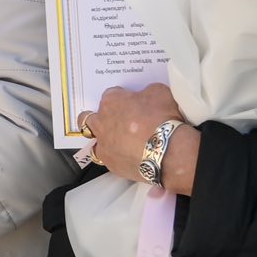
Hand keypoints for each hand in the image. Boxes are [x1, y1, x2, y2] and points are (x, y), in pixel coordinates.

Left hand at [79, 84, 199, 192]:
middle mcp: (101, 122)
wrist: (168, 151)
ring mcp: (104, 144)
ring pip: (93, 141)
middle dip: (98, 118)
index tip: (130, 103)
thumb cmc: (163, 119)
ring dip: (102, 139)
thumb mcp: (159, 92)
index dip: (121, 98)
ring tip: (115, 142)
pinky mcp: (110, 164)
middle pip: (88, 118)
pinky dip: (115, 157)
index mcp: (111, 101)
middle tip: (112, 121)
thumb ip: (146, 93)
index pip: (110, 95)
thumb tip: (146, 96)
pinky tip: (126, 156)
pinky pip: (107, 159)